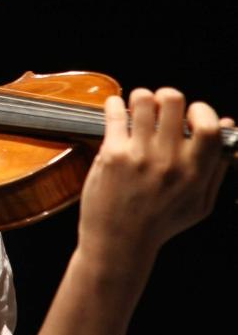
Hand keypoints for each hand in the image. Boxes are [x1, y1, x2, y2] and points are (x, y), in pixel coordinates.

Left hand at [77, 87, 231, 263]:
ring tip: (138, 108)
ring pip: (143, 100)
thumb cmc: (160, 223)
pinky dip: (114, 104)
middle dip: (167, 96)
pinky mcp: (113, 155)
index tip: (190, 113)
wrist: (119, 243)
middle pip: (173, 100)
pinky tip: (116, 109)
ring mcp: (140, 156)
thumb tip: (226, 125)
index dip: (200, 110)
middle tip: (160, 107)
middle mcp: (170, 160)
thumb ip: (216, 166)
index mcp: (196, 172)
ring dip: (140, 98)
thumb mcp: (201, 203)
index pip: (208, 125)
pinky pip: (115, 114)